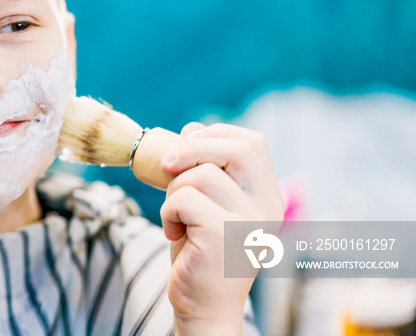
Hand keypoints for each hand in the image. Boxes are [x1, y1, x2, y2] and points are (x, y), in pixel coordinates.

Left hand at [159, 122, 283, 334]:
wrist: (202, 307)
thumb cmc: (200, 253)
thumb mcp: (205, 203)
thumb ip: (205, 167)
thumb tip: (192, 128)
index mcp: (267, 196)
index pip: (251, 142)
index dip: (215, 134)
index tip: (187, 144)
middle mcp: (267, 208)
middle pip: (236, 147)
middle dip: (192, 148)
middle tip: (166, 165)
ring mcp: (248, 221)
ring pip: (201, 173)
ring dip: (173, 189)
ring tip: (174, 216)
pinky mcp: (224, 234)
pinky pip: (184, 198)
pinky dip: (167, 211)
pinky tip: (173, 231)